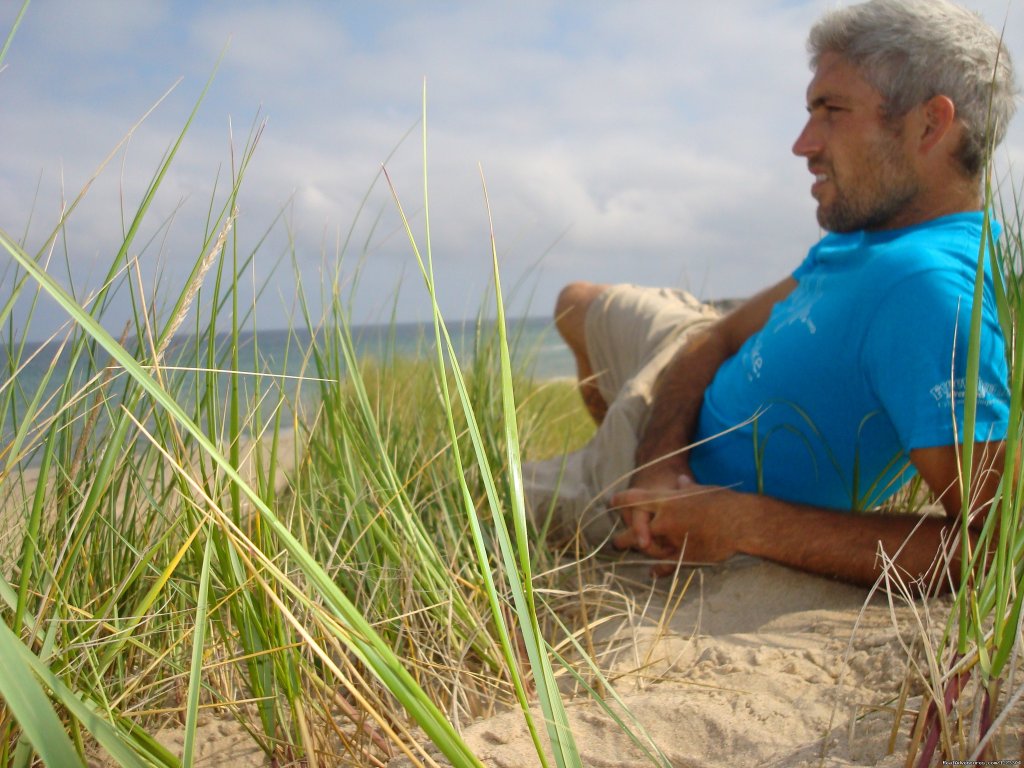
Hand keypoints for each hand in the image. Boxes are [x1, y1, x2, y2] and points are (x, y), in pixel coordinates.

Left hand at [611, 476, 738, 575]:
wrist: (740, 522)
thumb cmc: (722, 501)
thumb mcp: (701, 489)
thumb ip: (686, 489)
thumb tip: (681, 482)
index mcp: (665, 501)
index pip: (634, 499)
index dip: (620, 501)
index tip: (612, 503)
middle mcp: (664, 521)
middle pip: (634, 530)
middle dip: (623, 538)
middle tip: (615, 543)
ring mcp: (672, 540)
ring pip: (648, 550)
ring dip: (640, 553)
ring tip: (633, 554)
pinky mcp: (684, 556)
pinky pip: (665, 565)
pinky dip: (658, 570)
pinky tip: (653, 573)